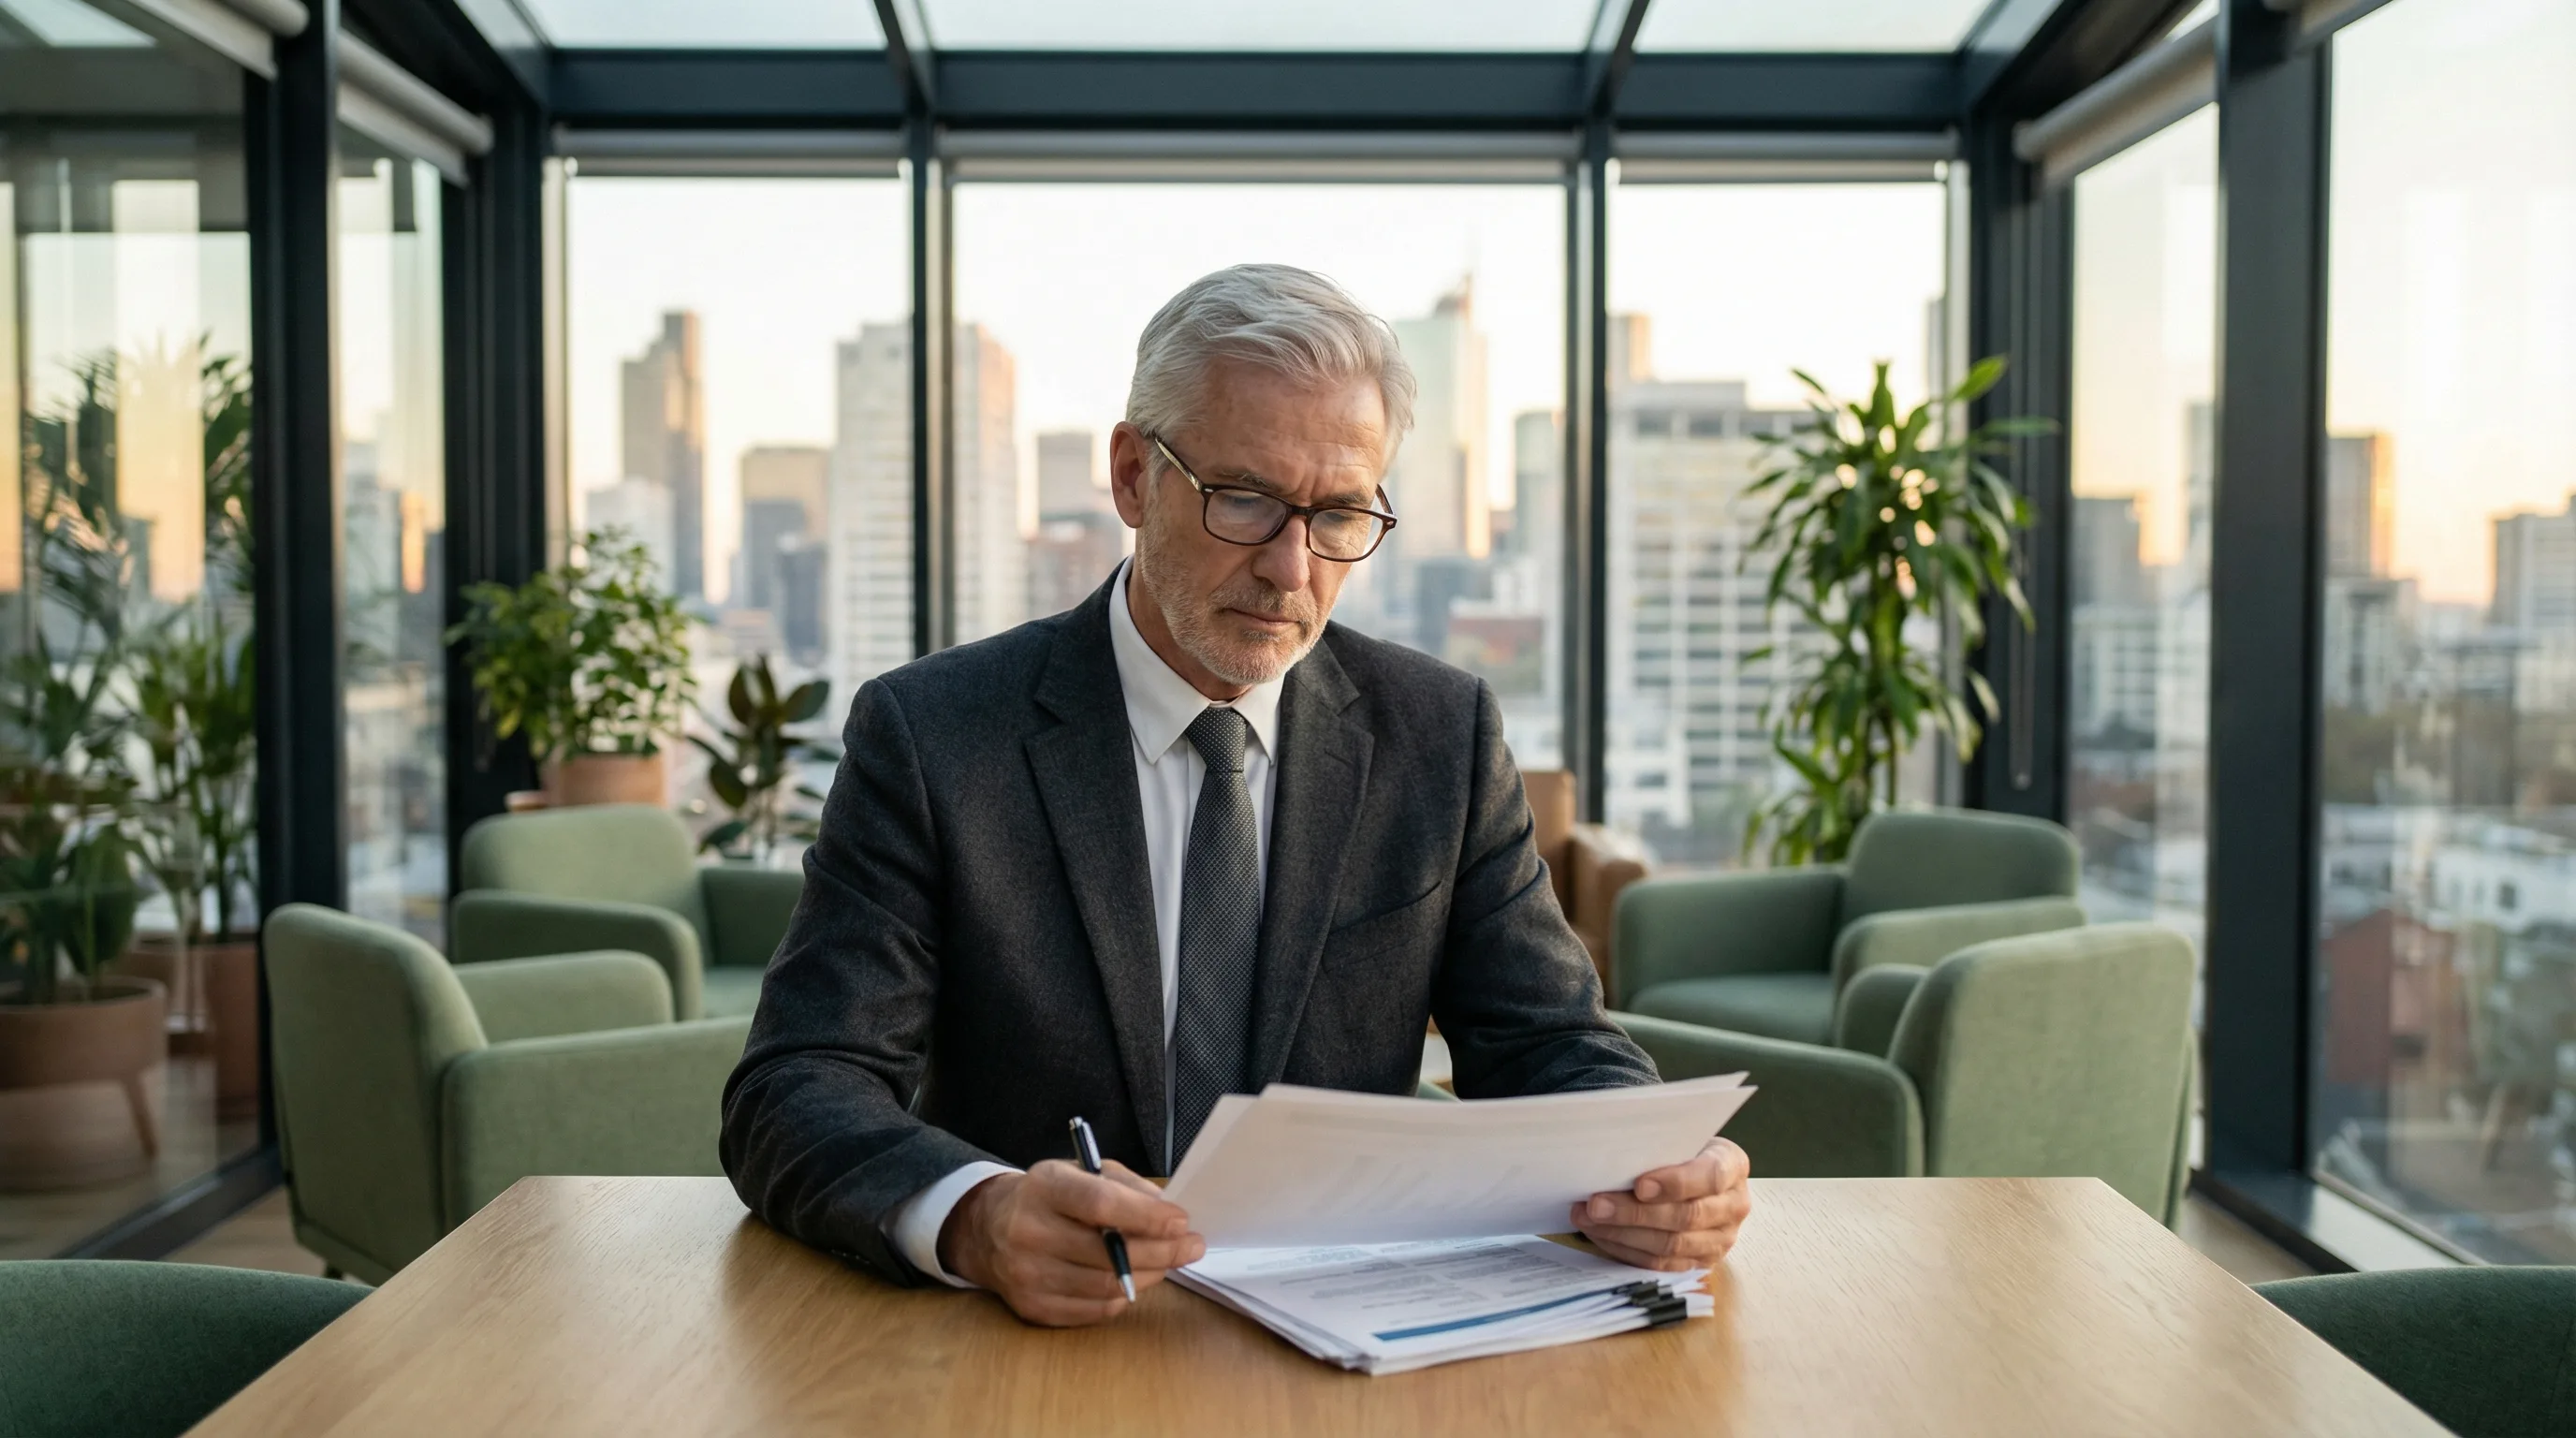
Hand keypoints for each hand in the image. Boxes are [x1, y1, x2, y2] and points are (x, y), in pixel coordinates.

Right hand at [937, 1159, 1206, 1325]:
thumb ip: (1126, 1187)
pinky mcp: (1032, 1308)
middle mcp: (1028, 1232)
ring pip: (1107, 1287)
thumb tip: (1169, 1214)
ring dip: (1149, 1275)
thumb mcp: (1082, 1172)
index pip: (1100, 1204)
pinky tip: (1133, 1278)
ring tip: (1167, 1261)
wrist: (988, 1230)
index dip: (1146, 1216)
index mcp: (1043, 1187)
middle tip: (1192, 1246)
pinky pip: (1094, 1311)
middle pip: (1109, 1253)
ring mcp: (1027, 1275)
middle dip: (1162, 1251)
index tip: (1181, 1221)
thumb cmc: (1049, 1197)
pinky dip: (1123, 1296)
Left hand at [1570, 1136, 1752, 1270]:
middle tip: (1595, 1205)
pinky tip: (1600, 1236)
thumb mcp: (1680, 1138)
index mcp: (1733, 1165)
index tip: (1639, 1185)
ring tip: (1588, 1220)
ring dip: (1624, 1234)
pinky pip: (1662, 1264)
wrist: (1697, 1176)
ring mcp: (1721, 1239)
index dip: (1674, 1183)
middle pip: (1686, 1216)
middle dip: (1635, 1213)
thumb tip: (1611, 1158)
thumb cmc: (1682, 1150)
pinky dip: (1627, 1250)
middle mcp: (1734, 1205)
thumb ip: (1659, 1146)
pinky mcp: (1701, 1262)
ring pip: (1671, 1245)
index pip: (1710, 1176)